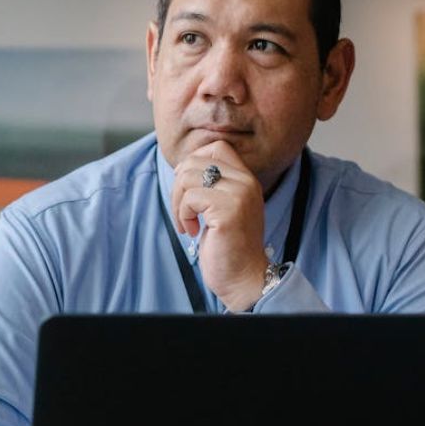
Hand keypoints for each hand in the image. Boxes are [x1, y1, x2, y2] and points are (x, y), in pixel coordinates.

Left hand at [171, 140, 270, 311]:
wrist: (244, 277)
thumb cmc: (227, 246)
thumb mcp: (221, 207)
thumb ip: (210, 185)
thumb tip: (181, 167)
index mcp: (246, 179)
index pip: (216, 148)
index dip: (193, 164)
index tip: (189, 192)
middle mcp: (246, 182)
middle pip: (195, 161)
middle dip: (178, 187)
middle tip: (183, 213)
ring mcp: (239, 194)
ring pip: (187, 177)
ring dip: (178, 204)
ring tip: (187, 224)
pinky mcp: (228, 210)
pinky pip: (190, 198)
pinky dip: (183, 216)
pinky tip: (193, 231)